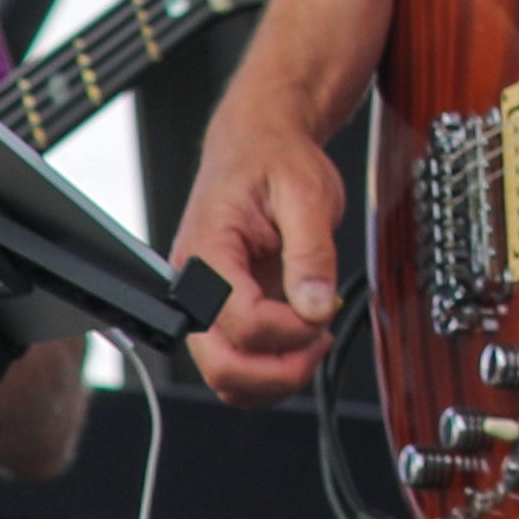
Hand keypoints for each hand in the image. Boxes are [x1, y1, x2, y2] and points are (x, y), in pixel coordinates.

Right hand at [173, 108, 346, 406]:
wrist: (258, 141)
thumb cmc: (273, 158)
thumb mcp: (305, 192)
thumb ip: (311, 252)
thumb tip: (315, 307)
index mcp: (207, 254)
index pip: (241, 322)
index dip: (291, 329)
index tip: (322, 307)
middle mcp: (195, 286)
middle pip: (221, 367)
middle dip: (279, 371)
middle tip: (319, 341)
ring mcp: (208, 304)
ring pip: (228, 376)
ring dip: (277, 375)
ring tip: (314, 337)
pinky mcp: (225, 311)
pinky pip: (240, 361)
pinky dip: (272, 368)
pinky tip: (302, 338)